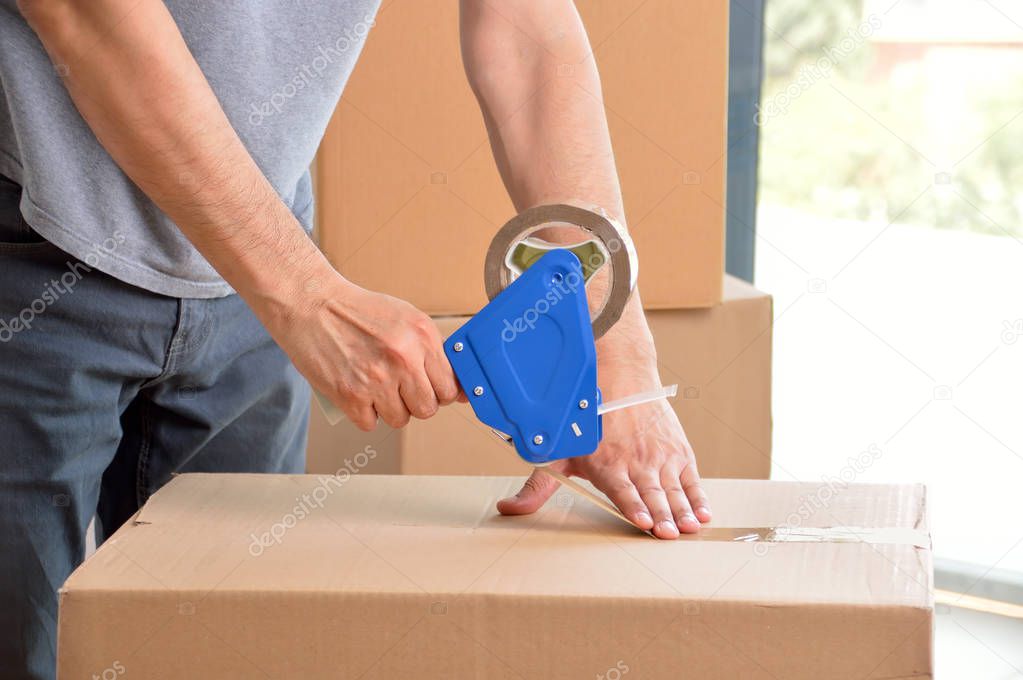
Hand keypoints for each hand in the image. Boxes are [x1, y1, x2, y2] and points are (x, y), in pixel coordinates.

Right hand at [269, 271, 462, 429]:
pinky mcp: (350, 395)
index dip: (439, 392)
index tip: (428, 388)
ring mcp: (376, 379)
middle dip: (415, 403)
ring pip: (399, 419)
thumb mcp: (406, 318)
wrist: (312, 305)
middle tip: (400, 389)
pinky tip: (358, 393)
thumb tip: (459, 391)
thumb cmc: (359, 311)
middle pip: (427, 409)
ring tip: (375, 387)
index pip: (448, 388)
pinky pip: (369, 423)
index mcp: (422, 337)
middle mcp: (403, 359)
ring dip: (389, 409)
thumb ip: (433, 351)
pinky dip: (363, 413)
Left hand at [497, 359, 710, 538]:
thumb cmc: (585, 420)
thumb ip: (537, 486)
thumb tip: (507, 508)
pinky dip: (699, 496)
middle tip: (669, 535)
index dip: (632, 506)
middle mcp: (636, 460)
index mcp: (607, 463)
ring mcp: (660, 455)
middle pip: (651, 494)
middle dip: (661, 515)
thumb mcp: (558, 452)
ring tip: (690, 528)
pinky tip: (703, 514)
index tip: (641, 522)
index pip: (622, 490)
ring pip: (673, 489)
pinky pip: (691, 478)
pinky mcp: (678, 451)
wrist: (621, 376)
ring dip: (683, 510)